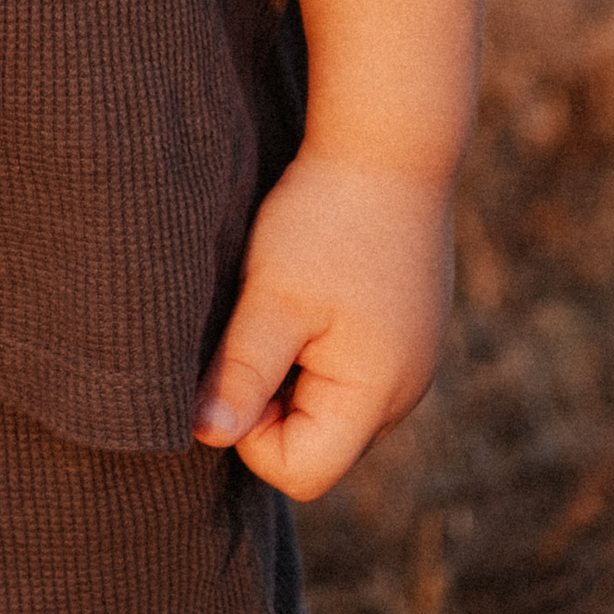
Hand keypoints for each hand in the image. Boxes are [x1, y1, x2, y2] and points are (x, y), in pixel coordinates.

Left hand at [191, 147, 453, 500]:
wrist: (391, 141)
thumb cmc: (326, 218)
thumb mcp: (273, 296)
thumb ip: (241, 374)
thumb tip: (203, 436)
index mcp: (376, 396)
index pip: (299, 472)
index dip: (251, 430)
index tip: (239, 359)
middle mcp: (404, 392)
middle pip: (316, 443)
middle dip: (271, 399)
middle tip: (257, 323)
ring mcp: (410, 362)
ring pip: (328, 404)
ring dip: (291, 367)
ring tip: (284, 298)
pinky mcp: (404, 331)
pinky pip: (346, 369)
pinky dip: (315, 343)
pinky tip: (309, 286)